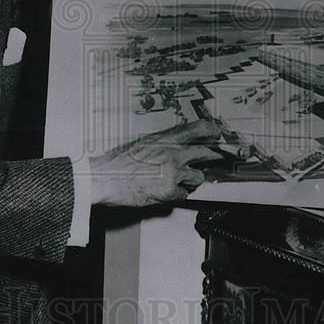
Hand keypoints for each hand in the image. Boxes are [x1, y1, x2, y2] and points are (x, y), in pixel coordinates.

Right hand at [89, 119, 221, 206]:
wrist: (104, 179)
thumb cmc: (118, 162)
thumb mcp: (144, 144)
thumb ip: (164, 144)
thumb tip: (179, 147)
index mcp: (166, 138)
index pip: (199, 129)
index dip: (213, 131)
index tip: (218, 134)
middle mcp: (174, 153)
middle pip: (207, 153)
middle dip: (213, 157)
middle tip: (217, 159)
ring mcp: (174, 172)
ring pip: (199, 177)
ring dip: (192, 180)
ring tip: (179, 179)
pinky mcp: (171, 190)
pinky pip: (184, 194)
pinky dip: (177, 194)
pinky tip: (165, 191)